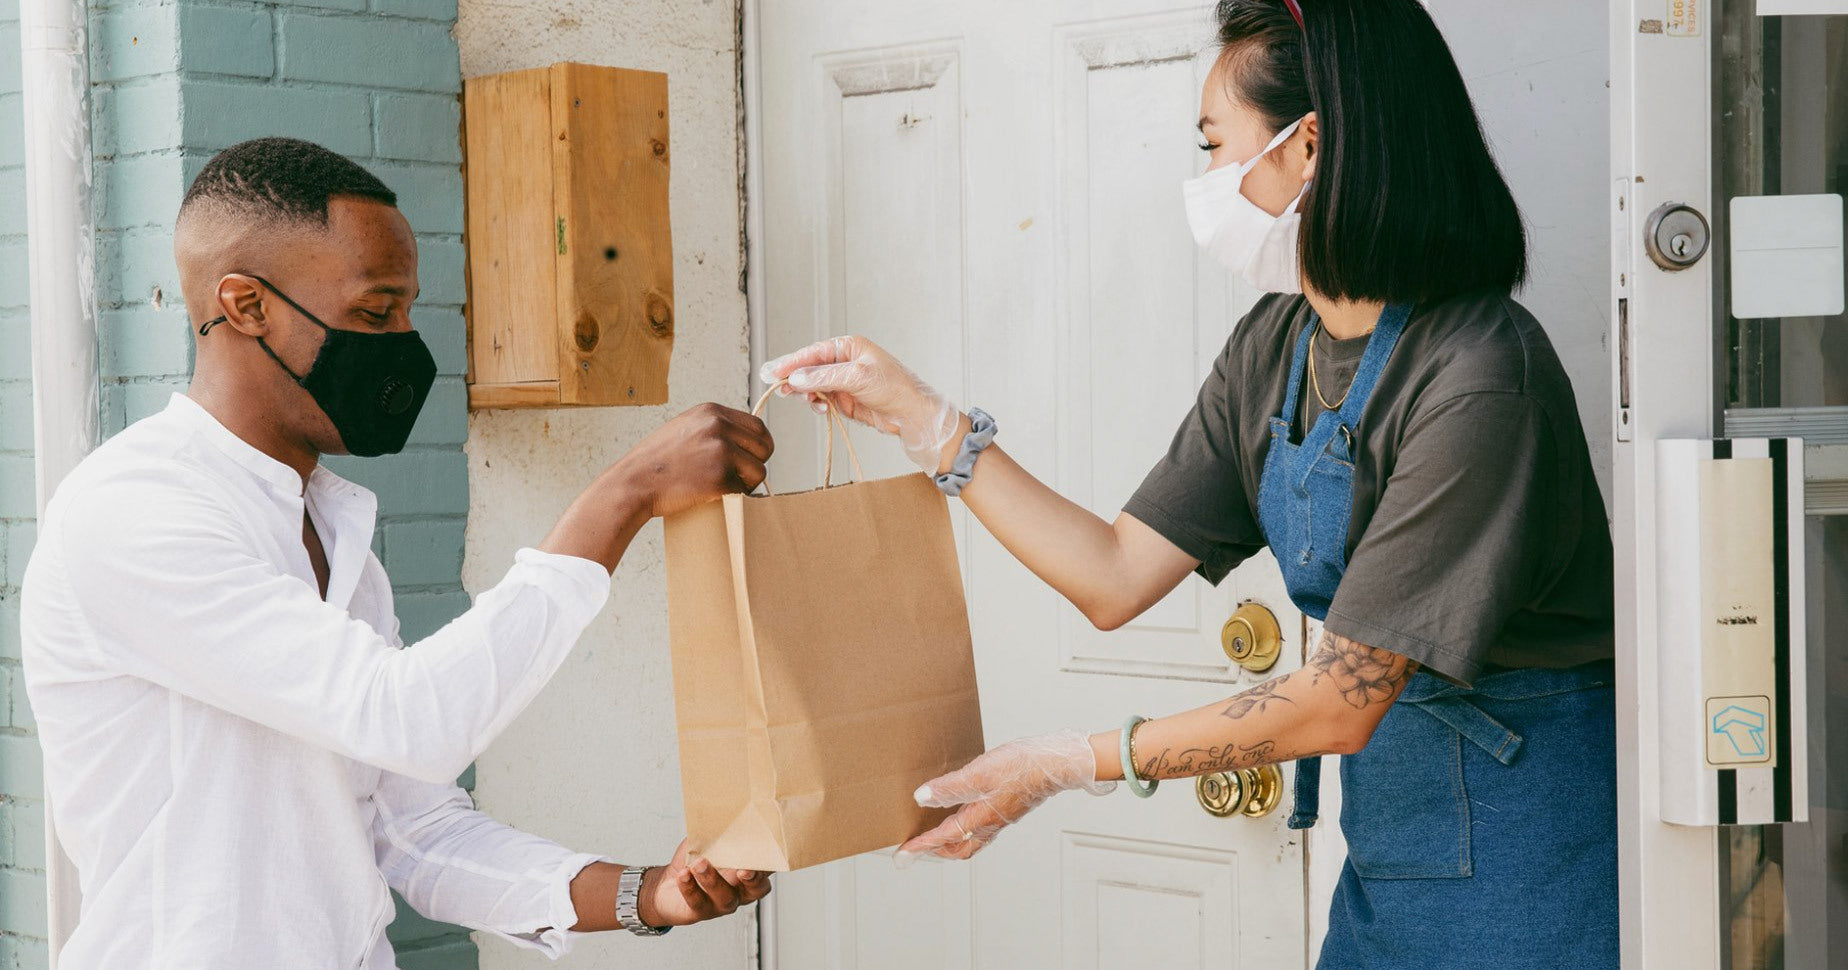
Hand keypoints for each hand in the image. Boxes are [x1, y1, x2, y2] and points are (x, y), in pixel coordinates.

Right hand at [613, 403, 773, 518]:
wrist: (634, 483)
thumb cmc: (656, 461)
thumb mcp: (684, 427)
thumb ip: (712, 427)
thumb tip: (742, 438)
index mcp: (712, 412)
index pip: (758, 427)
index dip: (759, 446)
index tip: (752, 458)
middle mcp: (719, 427)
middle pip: (765, 447)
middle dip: (756, 464)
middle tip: (740, 477)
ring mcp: (721, 452)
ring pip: (759, 472)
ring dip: (748, 484)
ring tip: (726, 488)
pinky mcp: (720, 478)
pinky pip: (744, 491)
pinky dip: (735, 497)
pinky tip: (716, 497)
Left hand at [637, 839, 773, 927]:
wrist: (667, 884)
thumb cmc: (693, 860)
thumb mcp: (706, 842)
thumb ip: (718, 833)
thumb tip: (723, 814)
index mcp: (747, 871)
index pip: (767, 866)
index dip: (771, 860)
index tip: (767, 848)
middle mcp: (740, 891)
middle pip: (757, 889)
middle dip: (753, 879)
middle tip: (743, 869)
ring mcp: (721, 903)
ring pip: (725, 898)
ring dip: (713, 880)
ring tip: (699, 864)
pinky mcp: (700, 912)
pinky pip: (698, 902)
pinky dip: (690, 887)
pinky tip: (684, 875)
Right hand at [760, 335, 960, 472]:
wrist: (912, 414)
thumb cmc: (894, 388)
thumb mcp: (858, 377)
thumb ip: (825, 376)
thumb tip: (796, 377)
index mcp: (849, 347)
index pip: (813, 353)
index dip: (791, 362)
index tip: (773, 371)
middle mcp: (844, 362)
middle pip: (809, 368)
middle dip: (793, 377)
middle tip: (776, 386)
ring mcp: (843, 382)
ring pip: (813, 385)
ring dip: (805, 393)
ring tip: (801, 399)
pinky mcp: (844, 400)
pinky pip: (821, 400)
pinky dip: (817, 404)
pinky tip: (820, 408)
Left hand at [893, 730, 1114, 864]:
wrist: (1056, 763)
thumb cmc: (1022, 766)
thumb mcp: (979, 773)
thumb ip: (949, 787)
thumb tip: (921, 798)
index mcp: (980, 818)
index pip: (943, 838)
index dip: (920, 846)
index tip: (902, 856)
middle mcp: (989, 823)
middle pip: (958, 848)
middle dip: (936, 851)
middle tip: (916, 849)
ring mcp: (1000, 817)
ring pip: (970, 839)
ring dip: (950, 841)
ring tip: (934, 834)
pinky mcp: (1007, 808)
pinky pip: (981, 827)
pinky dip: (965, 828)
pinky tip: (962, 811)